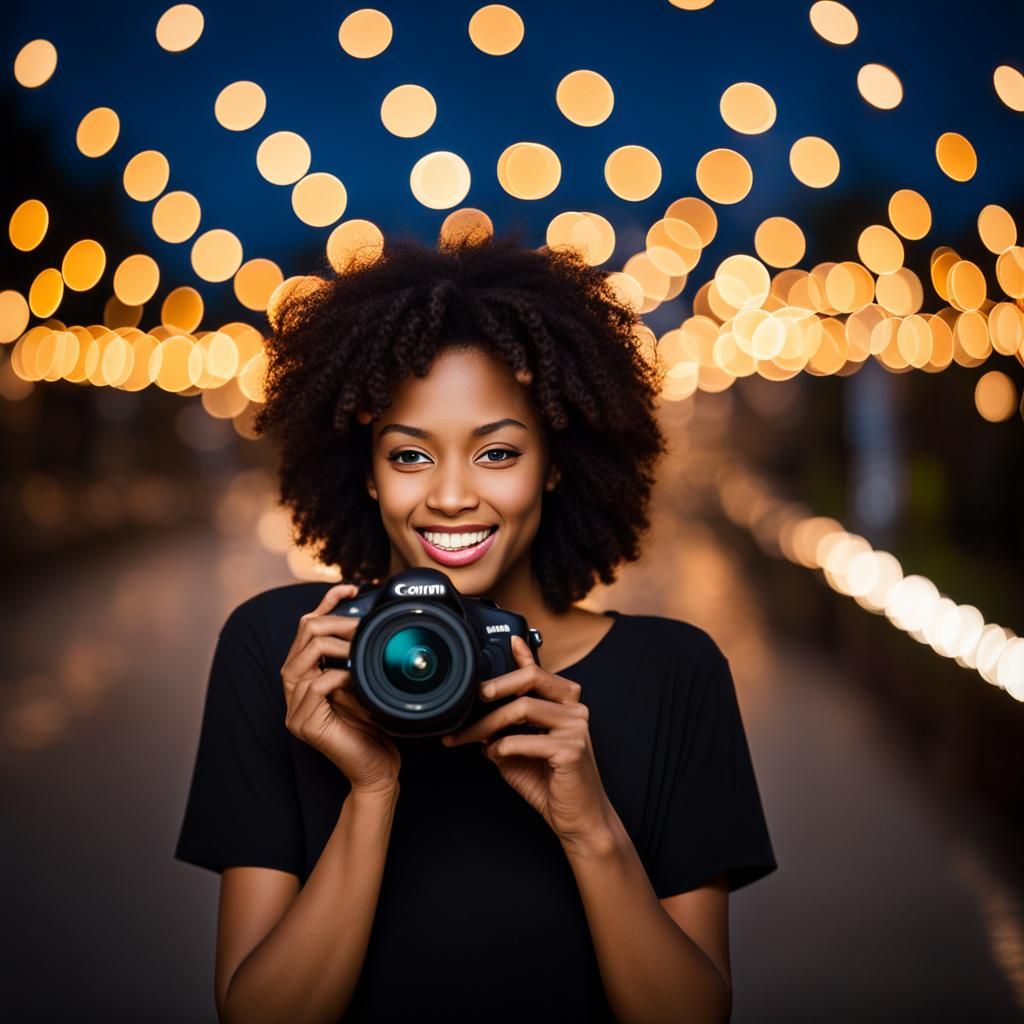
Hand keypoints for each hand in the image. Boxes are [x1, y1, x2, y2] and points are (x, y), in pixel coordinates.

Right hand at [281, 583, 400, 794]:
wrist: (376, 769)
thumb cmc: (376, 727)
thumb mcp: (368, 681)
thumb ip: (358, 656)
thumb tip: (369, 621)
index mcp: (307, 674)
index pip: (306, 626)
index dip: (327, 602)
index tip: (352, 588)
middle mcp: (294, 688)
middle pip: (303, 633)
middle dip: (337, 621)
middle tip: (366, 627)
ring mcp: (294, 707)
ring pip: (305, 654)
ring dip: (338, 645)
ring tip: (363, 650)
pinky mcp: (303, 724)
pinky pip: (317, 685)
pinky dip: (340, 676)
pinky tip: (358, 681)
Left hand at [441, 635, 613, 849]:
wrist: (577, 820)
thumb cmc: (550, 783)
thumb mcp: (522, 747)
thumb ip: (507, 725)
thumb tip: (482, 710)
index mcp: (566, 704)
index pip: (540, 671)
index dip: (522, 654)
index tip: (506, 642)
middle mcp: (575, 709)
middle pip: (532, 678)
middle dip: (496, 685)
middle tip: (473, 696)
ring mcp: (576, 728)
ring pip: (522, 708)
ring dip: (488, 723)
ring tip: (470, 736)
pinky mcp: (571, 750)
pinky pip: (525, 740)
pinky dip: (502, 747)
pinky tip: (494, 754)